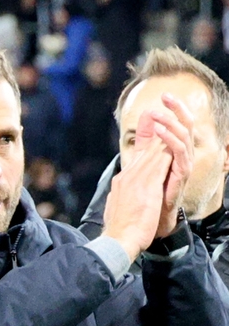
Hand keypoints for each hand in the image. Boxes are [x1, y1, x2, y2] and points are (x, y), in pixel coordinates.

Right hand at [103, 137, 172, 260]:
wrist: (118, 241)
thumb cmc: (119, 231)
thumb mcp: (115, 208)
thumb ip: (119, 196)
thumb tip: (118, 194)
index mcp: (120, 182)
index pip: (134, 159)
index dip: (142, 144)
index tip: (147, 130)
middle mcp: (126, 177)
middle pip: (143, 151)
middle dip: (151, 134)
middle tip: (157, 115)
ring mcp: (135, 180)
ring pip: (151, 154)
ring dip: (161, 140)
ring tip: (169, 126)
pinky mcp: (146, 186)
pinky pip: (160, 164)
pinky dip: (167, 153)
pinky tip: (174, 145)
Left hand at [133, 92, 193, 236]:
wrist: (140, 229)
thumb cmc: (142, 200)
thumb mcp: (140, 165)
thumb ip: (145, 143)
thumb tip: (145, 119)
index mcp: (171, 155)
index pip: (177, 126)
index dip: (173, 110)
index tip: (162, 96)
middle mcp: (179, 159)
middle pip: (186, 127)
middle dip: (177, 109)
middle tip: (166, 96)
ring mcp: (181, 168)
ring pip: (184, 137)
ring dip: (171, 122)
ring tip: (158, 113)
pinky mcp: (180, 177)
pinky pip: (179, 154)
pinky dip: (169, 140)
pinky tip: (158, 130)